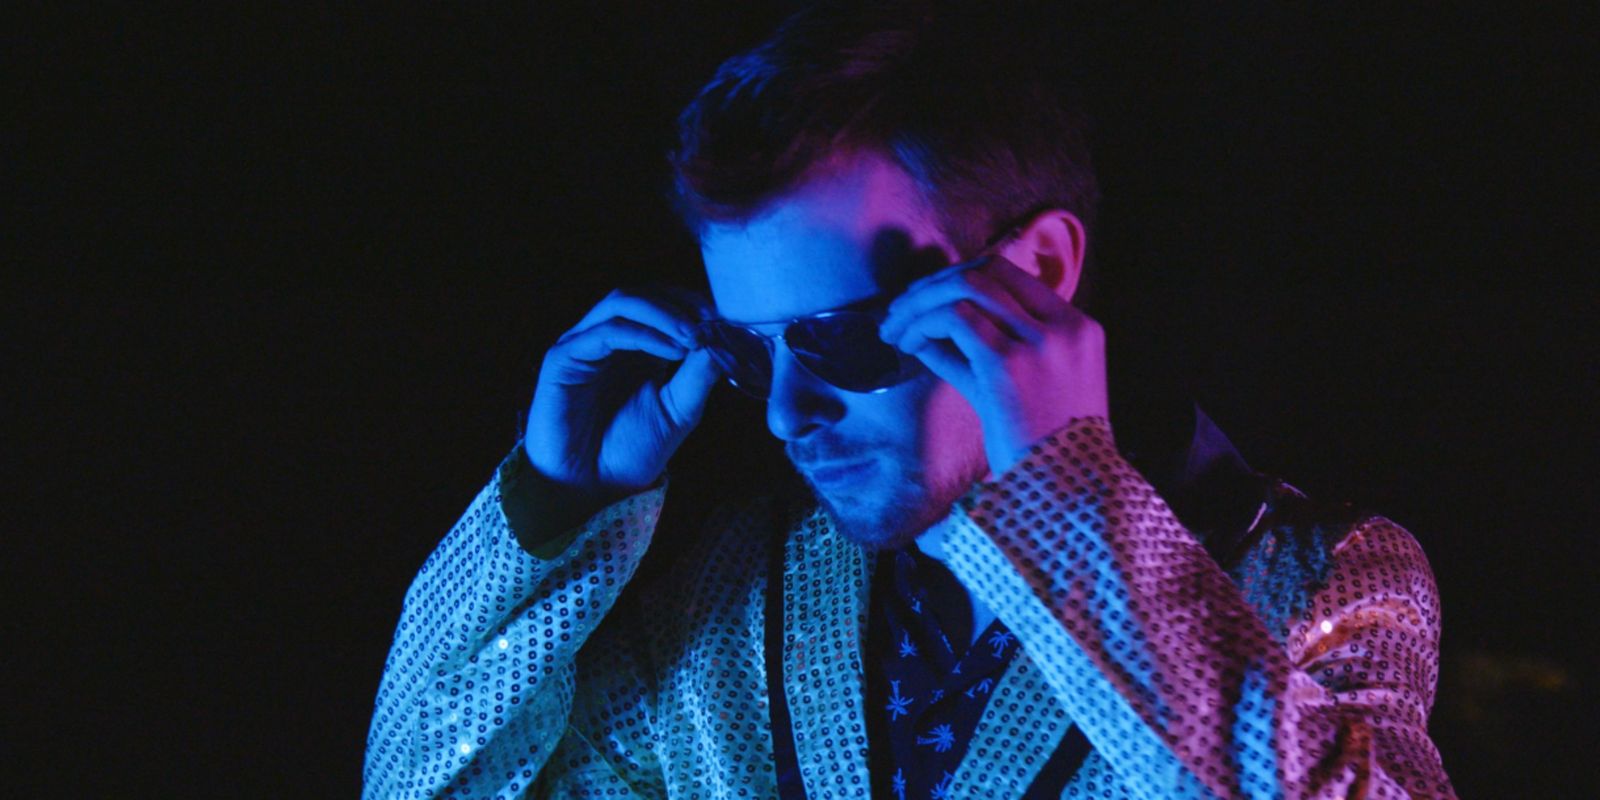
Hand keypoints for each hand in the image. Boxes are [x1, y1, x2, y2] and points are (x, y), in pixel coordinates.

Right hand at [525, 287, 721, 501]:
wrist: (589, 489)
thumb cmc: (629, 453)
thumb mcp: (678, 412)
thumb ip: (698, 376)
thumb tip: (725, 342)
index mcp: (635, 348)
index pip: (661, 304)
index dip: (692, 304)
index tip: (724, 320)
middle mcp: (607, 340)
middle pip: (641, 294)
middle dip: (679, 302)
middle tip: (710, 321)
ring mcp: (583, 345)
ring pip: (621, 302)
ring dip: (662, 313)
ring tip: (693, 335)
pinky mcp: (563, 359)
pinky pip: (606, 332)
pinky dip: (643, 334)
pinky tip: (671, 350)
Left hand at [878, 256, 1108, 474]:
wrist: (1070, 495)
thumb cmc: (1044, 451)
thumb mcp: (1030, 390)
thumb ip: (990, 352)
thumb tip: (930, 329)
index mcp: (1078, 327)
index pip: (1011, 273)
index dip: (959, 279)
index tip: (928, 301)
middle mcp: (1064, 326)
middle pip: (987, 271)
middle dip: (933, 285)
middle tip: (900, 312)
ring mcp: (1040, 343)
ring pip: (966, 287)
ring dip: (921, 303)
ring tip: (894, 330)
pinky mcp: (1009, 364)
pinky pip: (954, 319)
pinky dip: (923, 324)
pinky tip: (907, 346)